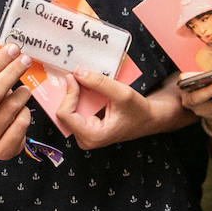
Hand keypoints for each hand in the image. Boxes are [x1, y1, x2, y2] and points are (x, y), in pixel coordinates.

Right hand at [0, 44, 34, 160]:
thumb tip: (12, 55)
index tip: (12, 49)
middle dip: (11, 73)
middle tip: (25, 60)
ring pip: (9, 109)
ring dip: (21, 94)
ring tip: (25, 89)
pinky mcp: (2, 151)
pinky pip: (20, 124)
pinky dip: (25, 112)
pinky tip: (22, 110)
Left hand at [56, 69, 184, 148]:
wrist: (148, 119)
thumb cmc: (138, 111)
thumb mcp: (122, 93)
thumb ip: (99, 83)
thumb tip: (78, 72)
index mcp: (92, 136)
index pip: (66, 115)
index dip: (68, 94)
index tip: (74, 78)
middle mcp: (85, 138)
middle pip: (63, 113)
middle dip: (68, 93)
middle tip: (73, 74)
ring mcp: (84, 134)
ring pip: (67, 111)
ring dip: (72, 94)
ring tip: (78, 78)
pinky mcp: (85, 127)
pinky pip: (73, 110)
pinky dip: (76, 97)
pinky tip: (82, 86)